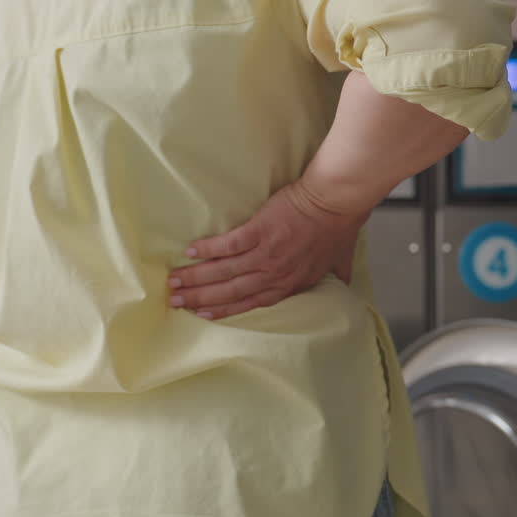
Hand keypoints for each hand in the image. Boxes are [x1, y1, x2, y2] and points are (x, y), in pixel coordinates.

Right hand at [167, 180, 366, 319]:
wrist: (335, 202)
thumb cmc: (339, 226)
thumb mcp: (340, 258)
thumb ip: (336, 273)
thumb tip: (342, 281)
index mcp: (291, 283)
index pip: (252, 303)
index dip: (225, 311)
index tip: (204, 314)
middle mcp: (274, 274)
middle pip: (231, 292)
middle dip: (200, 299)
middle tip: (176, 302)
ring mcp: (265, 255)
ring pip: (224, 272)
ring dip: (197, 278)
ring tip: (174, 281)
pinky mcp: (258, 232)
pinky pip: (227, 245)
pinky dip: (208, 250)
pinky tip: (190, 251)